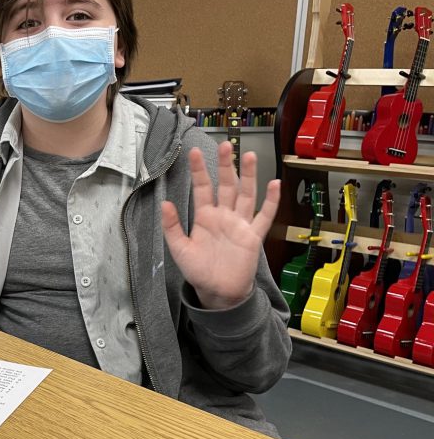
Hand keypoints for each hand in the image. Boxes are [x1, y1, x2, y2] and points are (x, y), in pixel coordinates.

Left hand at [161, 141, 279, 309]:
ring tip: (248, 155)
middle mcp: (223, 216)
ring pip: (245, 194)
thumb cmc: (198, 271)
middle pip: (226, 185)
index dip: (199, 171)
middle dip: (225, 165)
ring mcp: (240, 224)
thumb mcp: (179, 249)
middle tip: (225, 145)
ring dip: (248, 176)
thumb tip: (164, 204)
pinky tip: (274, 184)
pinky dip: (270, 201)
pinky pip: (264, 215)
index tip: (194, 152)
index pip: (202, 188)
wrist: (218, 292)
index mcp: (204, 217)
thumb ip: (171, 227)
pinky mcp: (253, 236)